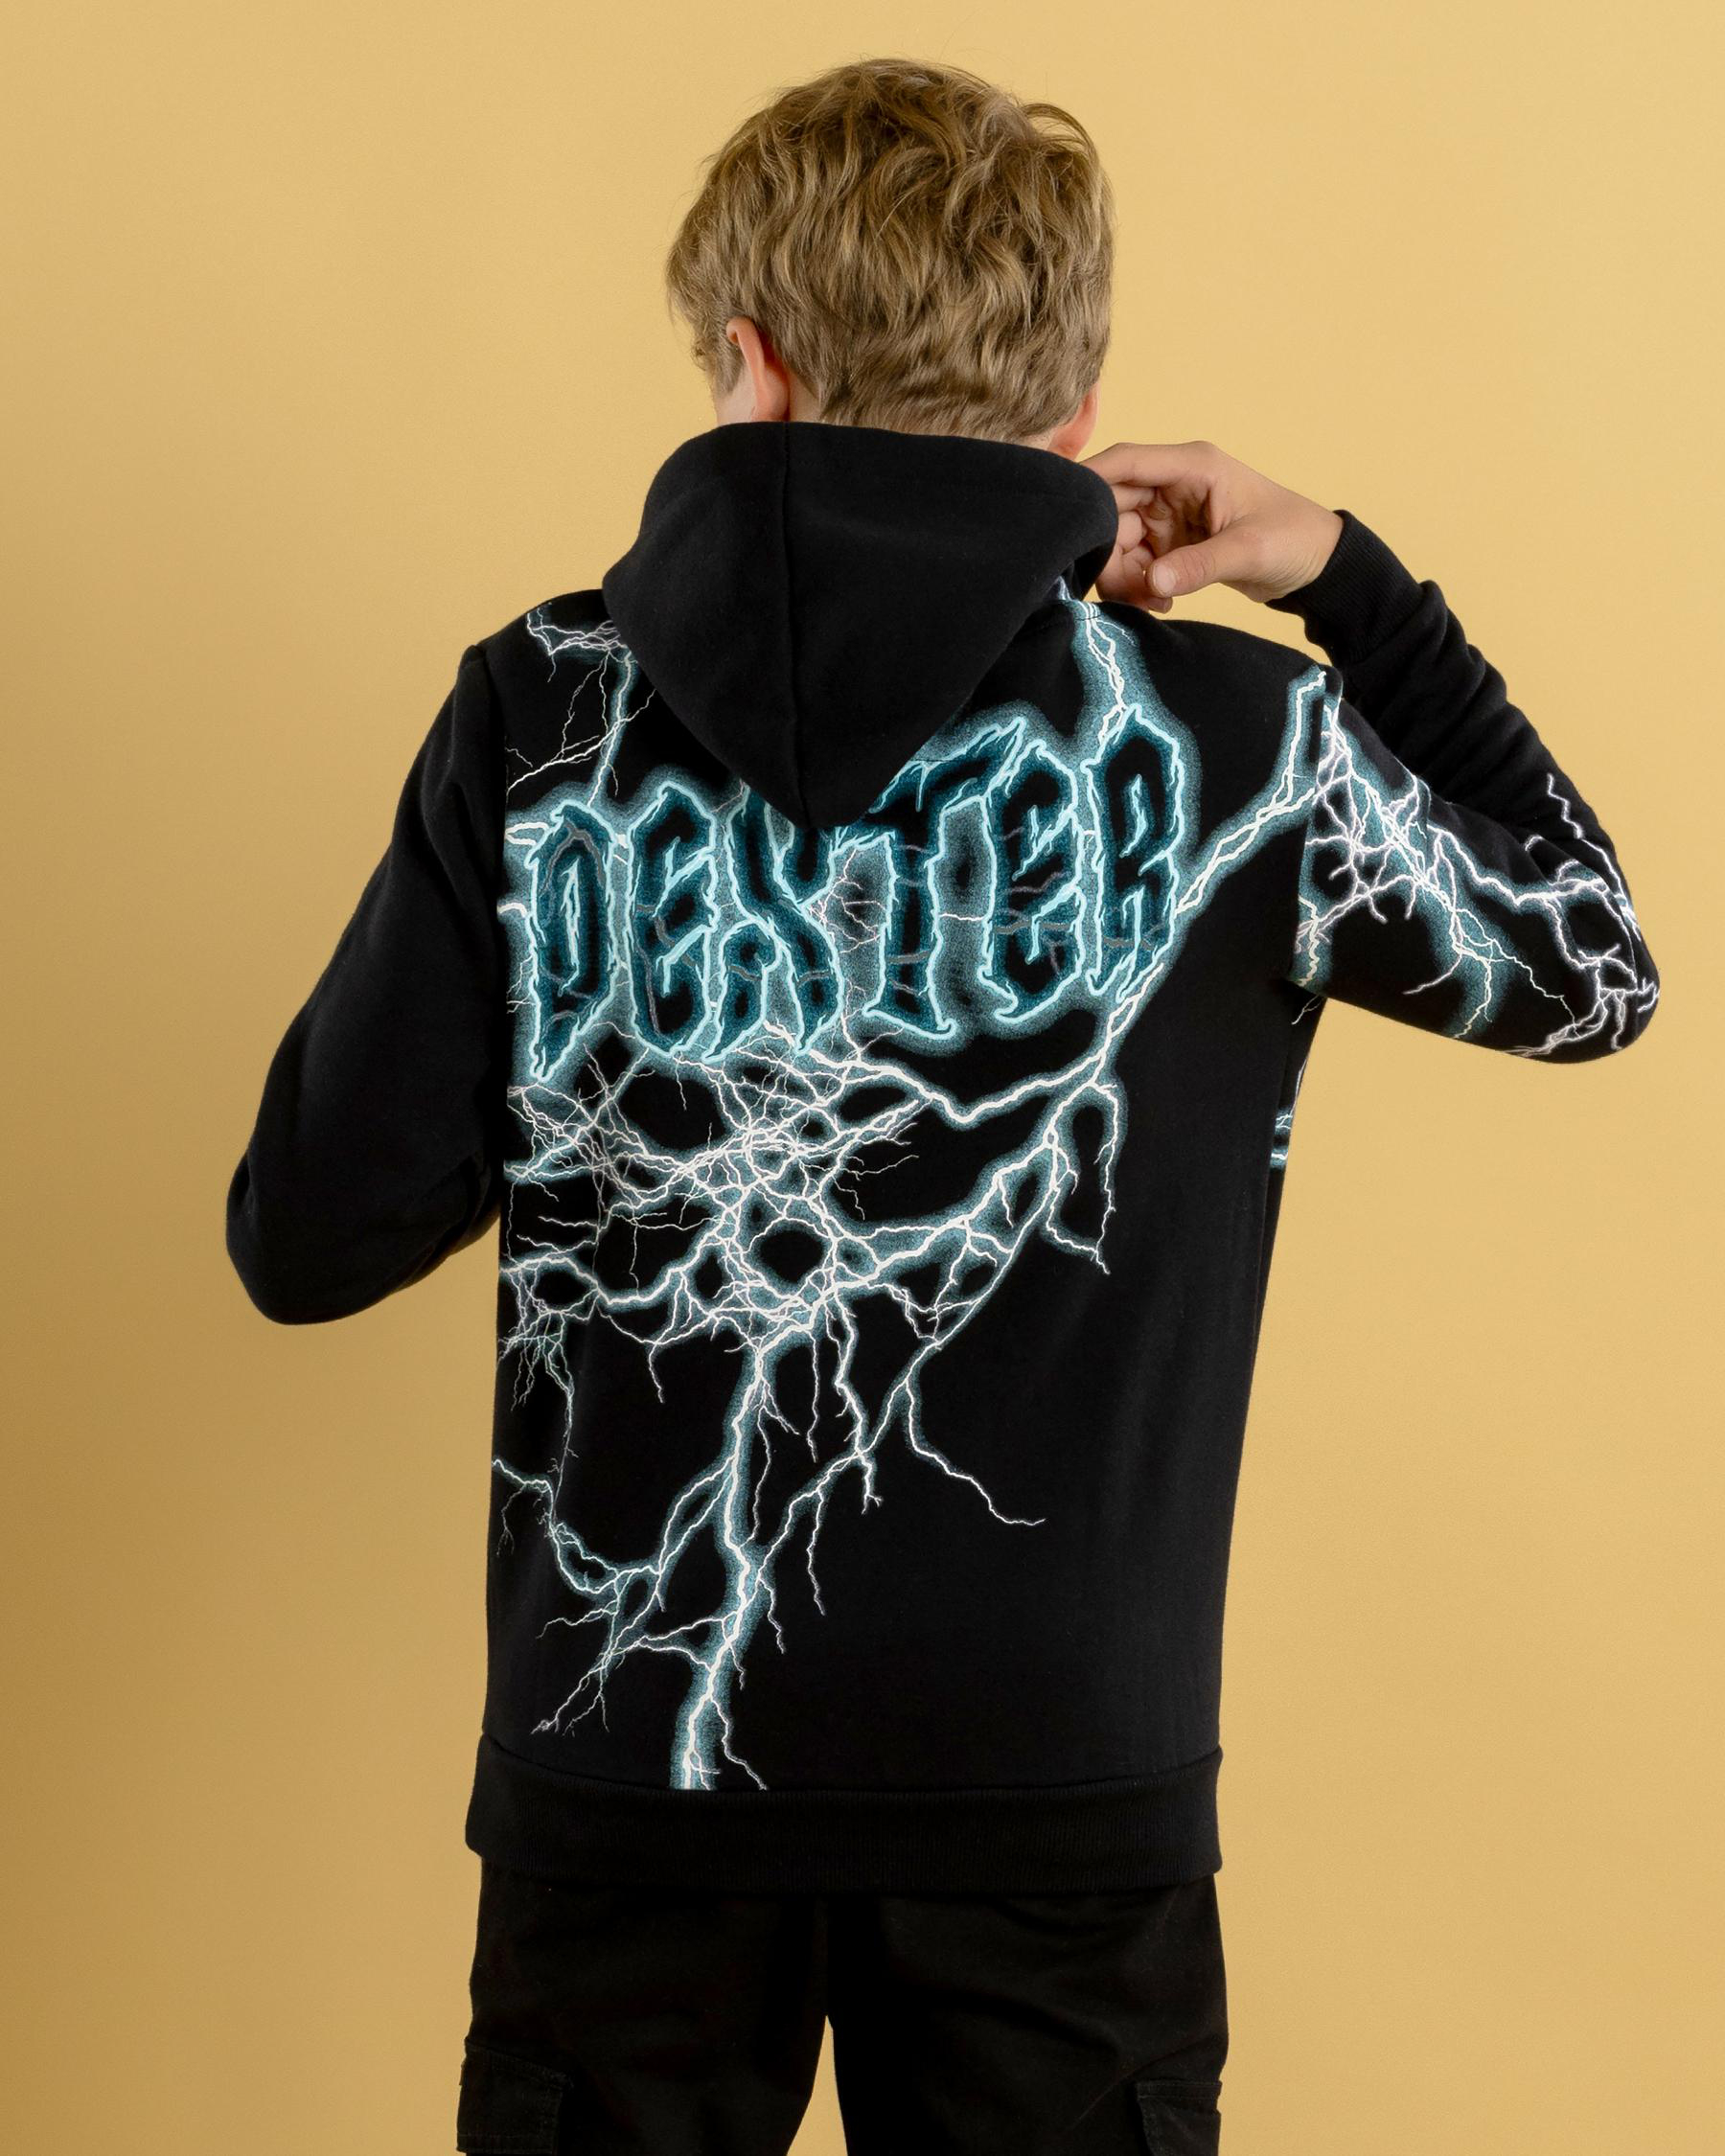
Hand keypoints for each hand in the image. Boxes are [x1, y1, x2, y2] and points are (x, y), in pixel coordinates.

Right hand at [1082, 439, 1343, 613]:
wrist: (1315, 565)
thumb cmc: (1294, 539)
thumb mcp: (1250, 551)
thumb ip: (1199, 566)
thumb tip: (1151, 583)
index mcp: (1192, 466)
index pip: (1126, 461)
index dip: (1089, 480)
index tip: (1063, 514)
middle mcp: (1171, 485)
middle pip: (1111, 509)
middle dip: (1109, 552)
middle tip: (1132, 591)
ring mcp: (1166, 515)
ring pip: (1116, 543)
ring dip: (1125, 577)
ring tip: (1156, 602)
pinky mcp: (1167, 544)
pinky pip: (1133, 564)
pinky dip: (1138, 587)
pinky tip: (1163, 603)